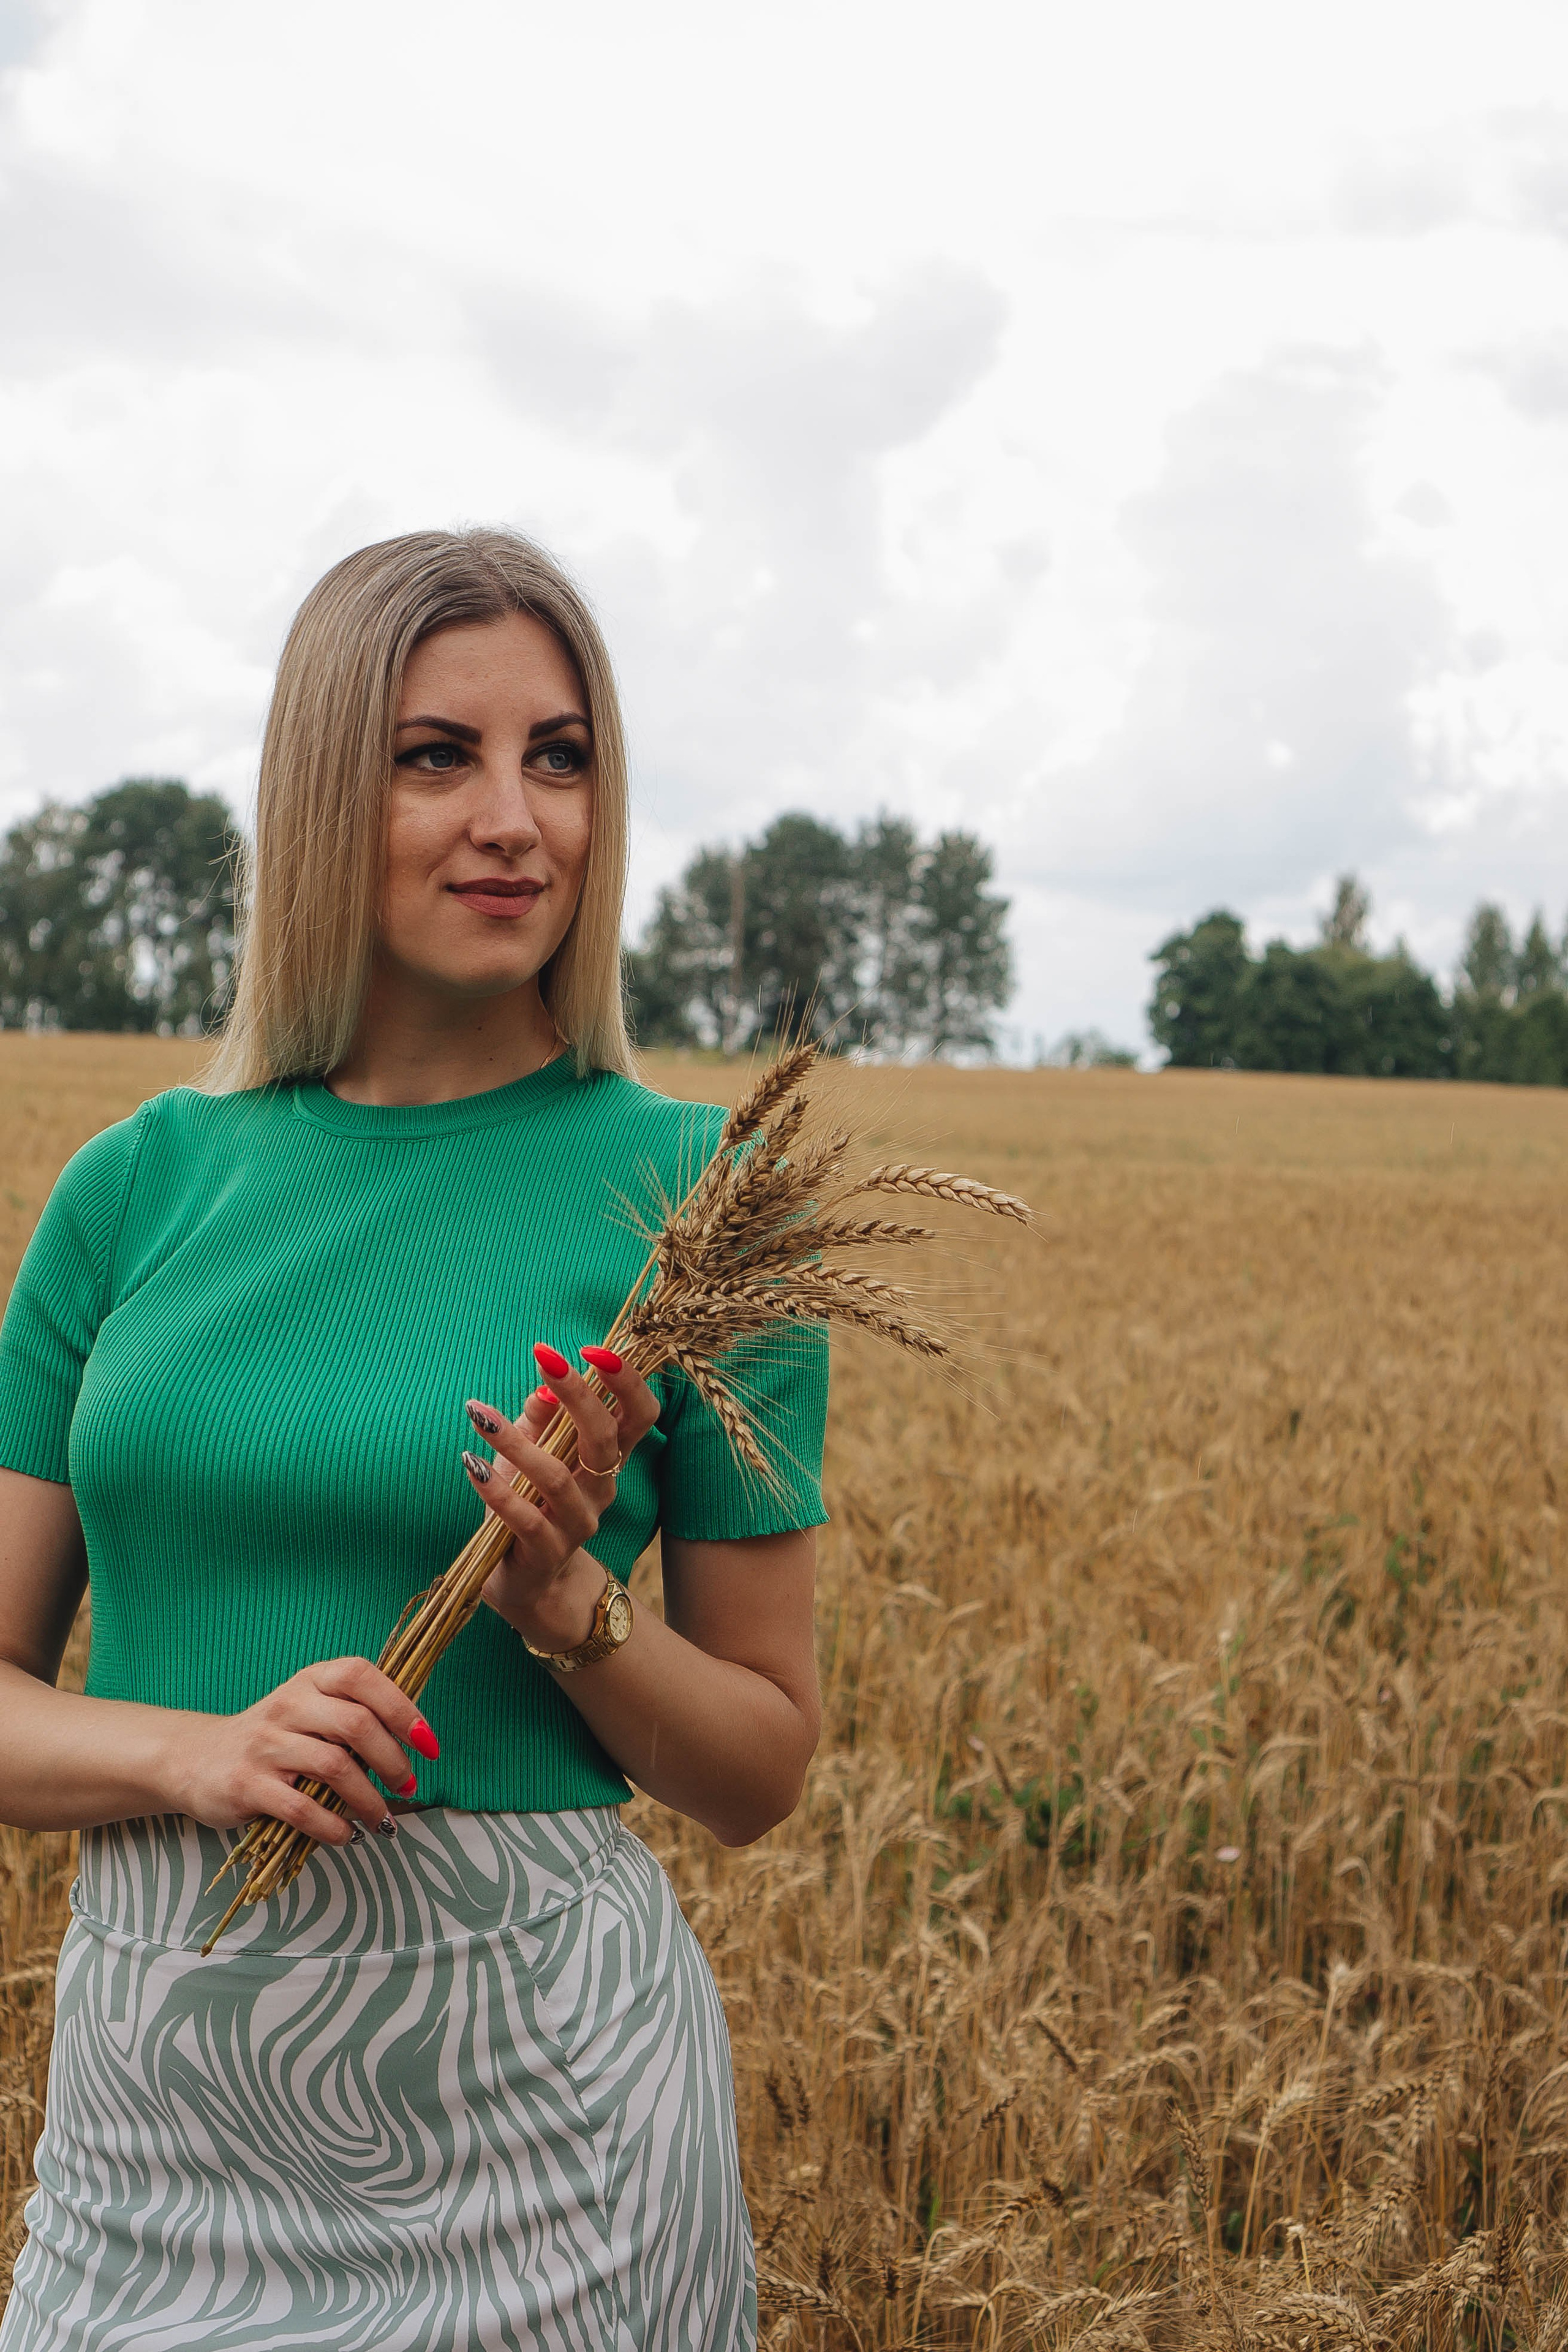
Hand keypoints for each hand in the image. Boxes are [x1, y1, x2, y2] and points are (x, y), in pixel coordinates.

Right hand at [159, 1658, 437, 1844]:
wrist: (196, 1759)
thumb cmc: (273, 1738)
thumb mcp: (309, 1711)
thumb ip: (352, 1717)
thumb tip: (414, 1744)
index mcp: (311, 1680)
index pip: (362, 1677)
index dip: (402, 1707)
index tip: (428, 1744)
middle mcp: (288, 1705)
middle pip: (357, 1724)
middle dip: (393, 1761)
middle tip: (408, 1786)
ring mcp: (265, 1744)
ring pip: (335, 1768)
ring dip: (370, 1801)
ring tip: (383, 1821)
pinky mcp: (248, 1785)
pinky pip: (303, 1809)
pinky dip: (334, 1827)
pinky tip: (346, 1836)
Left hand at [466, 1341, 659, 1652]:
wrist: (531, 1583)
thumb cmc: (532, 1504)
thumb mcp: (535, 1453)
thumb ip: (542, 1418)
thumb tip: (544, 1380)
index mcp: (608, 1459)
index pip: (640, 1415)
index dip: (627, 1382)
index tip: (594, 1349)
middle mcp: (602, 1489)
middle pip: (607, 1438)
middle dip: (580, 1394)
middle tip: (548, 1358)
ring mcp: (578, 1524)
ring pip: (559, 1479)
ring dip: (519, 1443)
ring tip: (480, 1415)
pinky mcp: (547, 1554)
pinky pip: (525, 1520)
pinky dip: (498, 1491)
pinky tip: (471, 1465)